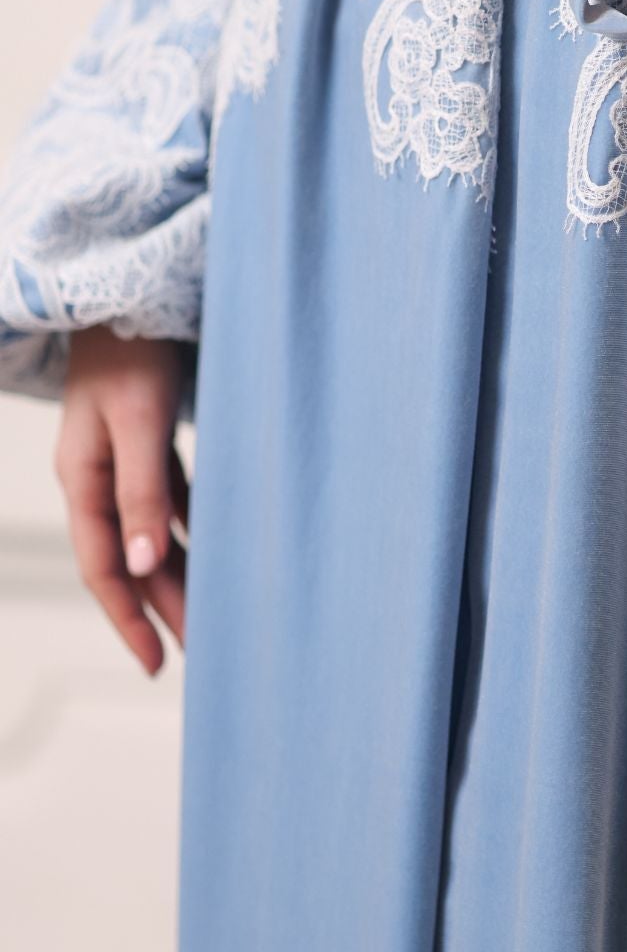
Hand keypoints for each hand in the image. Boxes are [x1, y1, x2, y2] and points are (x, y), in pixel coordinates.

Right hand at [55, 329, 190, 674]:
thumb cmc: (132, 349)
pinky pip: (171, 500)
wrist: (133, 289)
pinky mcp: (150, 439)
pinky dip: (191, 529)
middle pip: (129, 558)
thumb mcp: (137, 422)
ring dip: (178, 573)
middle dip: (161, 607)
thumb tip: (141, 565)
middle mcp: (98, 475)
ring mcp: (123, 458)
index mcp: (83, 478)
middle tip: (202, 652)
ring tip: (212, 613)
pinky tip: (218, 549)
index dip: (128, 618)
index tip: (158, 662)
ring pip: (151, 532)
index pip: (102, 567)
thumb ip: (141, 491)